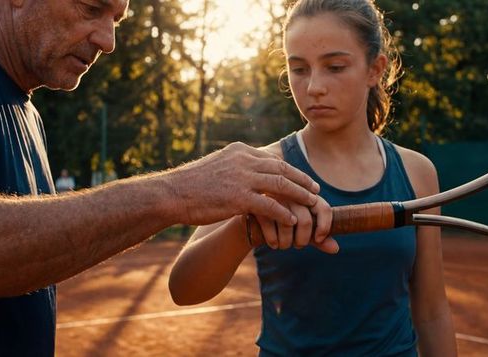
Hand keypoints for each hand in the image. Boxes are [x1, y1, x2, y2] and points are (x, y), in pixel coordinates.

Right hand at [169, 142, 319, 225]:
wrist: (172, 193)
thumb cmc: (192, 184)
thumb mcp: (217, 165)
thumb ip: (236, 166)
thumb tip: (248, 170)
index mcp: (239, 151)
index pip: (272, 159)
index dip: (290, 170)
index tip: (301, 178)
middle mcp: (243, 160)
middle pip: (281, 169)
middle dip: (301, 179)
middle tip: (316, 189)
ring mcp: (241, 179)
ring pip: (280, 184)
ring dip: (299, 194)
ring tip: (312, 203)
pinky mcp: (238, 198)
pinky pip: (269, 205)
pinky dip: (283, 213)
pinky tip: (292, 220)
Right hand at [251, 196, 338, 253]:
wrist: (254, 220)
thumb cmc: (283, 225)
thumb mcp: (302, 231)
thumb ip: (319, 239)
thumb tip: (335, 249)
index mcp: (307, 196)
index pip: (324, 209)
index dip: (325, 227)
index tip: (319, 239)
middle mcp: (293, 193)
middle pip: (306, 221)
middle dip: (302, 240)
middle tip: (297, 245)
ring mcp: (275, 197)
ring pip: (288, 226)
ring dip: (286, 243)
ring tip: (283, 245)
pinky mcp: (259, 205)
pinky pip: (271, 228)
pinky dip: (274, 241)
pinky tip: (273, 243)